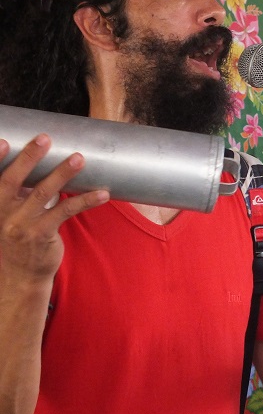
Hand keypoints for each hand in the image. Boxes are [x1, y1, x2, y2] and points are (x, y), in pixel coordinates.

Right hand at [0, 135, 108, 281]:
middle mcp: (3, 213)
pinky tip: (103, 194)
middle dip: (30, 158)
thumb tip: (36, 166)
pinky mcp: (43, 234)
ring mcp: (22, 224)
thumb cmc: (17, 239)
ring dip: (63, 174)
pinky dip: (86, 201)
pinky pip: (66, 211)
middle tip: (45, 138)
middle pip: (15, 181)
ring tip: (79, 159)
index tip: (4, 141)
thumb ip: (18, 195)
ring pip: (44, 193)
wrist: (19, 275)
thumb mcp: (9, 216)